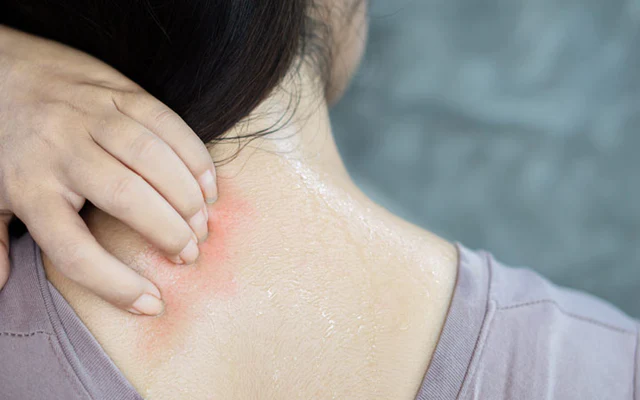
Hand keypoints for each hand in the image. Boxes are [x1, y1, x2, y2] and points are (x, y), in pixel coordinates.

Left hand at [0, 26, 217, 314]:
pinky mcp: (117, 90)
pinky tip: (207, 181)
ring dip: (187, 195)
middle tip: (190, 254)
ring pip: (151, 158)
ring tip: (203, 221)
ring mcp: (92, 115)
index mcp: (29, 187)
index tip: (152, 303)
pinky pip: (164, 121)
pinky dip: (193, 153)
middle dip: (169, 232)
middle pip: (126, 199)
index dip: (117, 284)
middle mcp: (62, 151)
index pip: (76, 250)